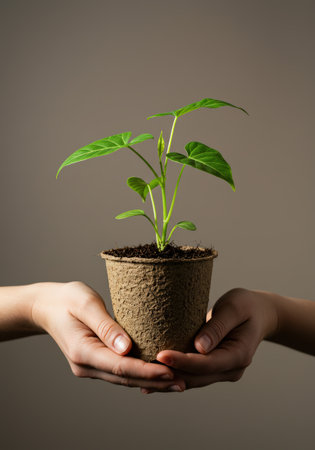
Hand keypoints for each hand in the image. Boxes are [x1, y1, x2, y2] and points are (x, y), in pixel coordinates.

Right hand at [31, 281, 184, 390]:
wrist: (48, 306)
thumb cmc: (68, 299)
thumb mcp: (86, 304)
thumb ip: (106, 326)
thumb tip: (127, 348)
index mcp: (82, 351)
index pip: (120, 366)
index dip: (146, 371)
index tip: (170, 371)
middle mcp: (85, 365)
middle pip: (125, 378)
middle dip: (154, 381)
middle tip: (183, 382)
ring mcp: (89, 366)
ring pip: (123, 379)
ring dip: (149, 381)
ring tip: (177, 381)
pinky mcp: (95, 362)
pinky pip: (119, 372)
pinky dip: (139, 374)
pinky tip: (156, 373)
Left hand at [143, 288, 277, 392]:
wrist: (259, 313)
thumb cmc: (246, 305)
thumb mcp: (234, 308)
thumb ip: (217, 327)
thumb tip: (199, 347)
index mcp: (238, 355)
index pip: (205, 363)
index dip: (182, 361)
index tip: (160, 355)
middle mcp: (231, 369)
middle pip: (196, 376)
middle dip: (169, 374)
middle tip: (142, 368)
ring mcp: (223, 371)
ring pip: (192, 380)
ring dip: (168, 379)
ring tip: (140, 377)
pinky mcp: (213, 368)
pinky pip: (192, 374)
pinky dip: (173, 374)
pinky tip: (151, 377)